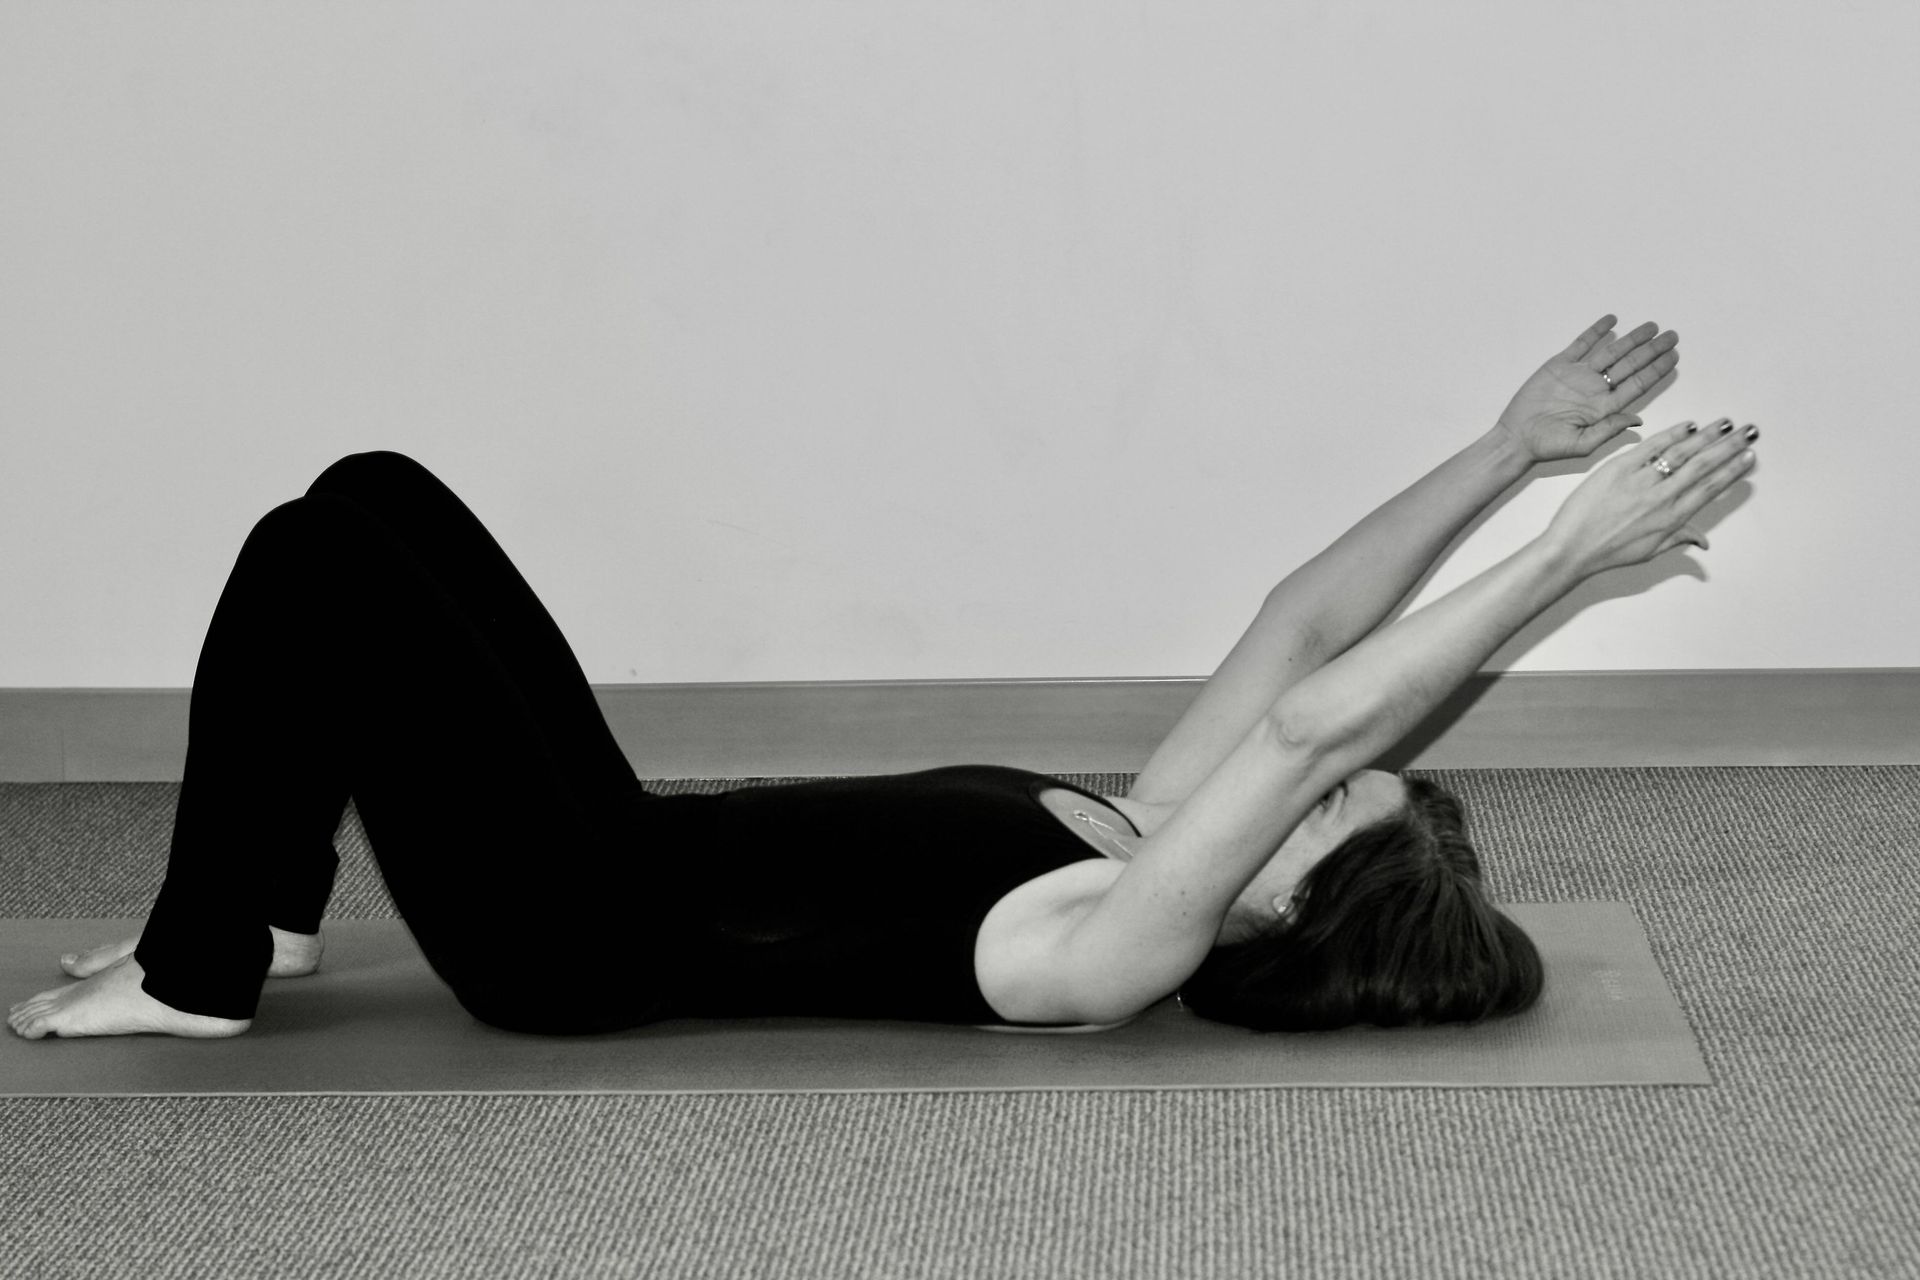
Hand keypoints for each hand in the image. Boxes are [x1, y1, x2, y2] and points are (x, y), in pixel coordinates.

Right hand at [1494, 315, 1680, 462]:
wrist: (1515, 437)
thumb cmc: (1547, 446)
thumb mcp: (1582, 445)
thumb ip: (1609, 429)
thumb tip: (1638, 419)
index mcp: (1605, 407)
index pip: (1638, 384)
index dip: (1657, 370)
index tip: (1674, 357)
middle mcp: (1596, 389)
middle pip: (1631, 364)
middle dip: (1652, 350)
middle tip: (1672, 336)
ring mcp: (1579, 375)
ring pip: (1612, 352)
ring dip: (1632, 339)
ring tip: (1651, 326)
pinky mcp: (1560, 365)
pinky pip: (1582, 344)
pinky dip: (1596, 331)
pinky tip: (1612, 321)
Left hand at [1543, 418, 1757, 575]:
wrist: (1571, 548)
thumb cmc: (1608, 552)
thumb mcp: (1649, 551)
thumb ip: (1679, 540)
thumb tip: (1703, 542)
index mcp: (1672, 518)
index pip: (1711, 488)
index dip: (1733, 470)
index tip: (1749, 455)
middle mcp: (1662, 498)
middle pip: (1704, 466)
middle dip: (1730, 446)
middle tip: (1749, 431)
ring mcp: (1641, 481)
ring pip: (1682, 453)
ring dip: (1707, 435)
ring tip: (1725, 423)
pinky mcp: (1618, 469)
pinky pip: (1651, 447)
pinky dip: (1672, 434)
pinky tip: (1689, 425)